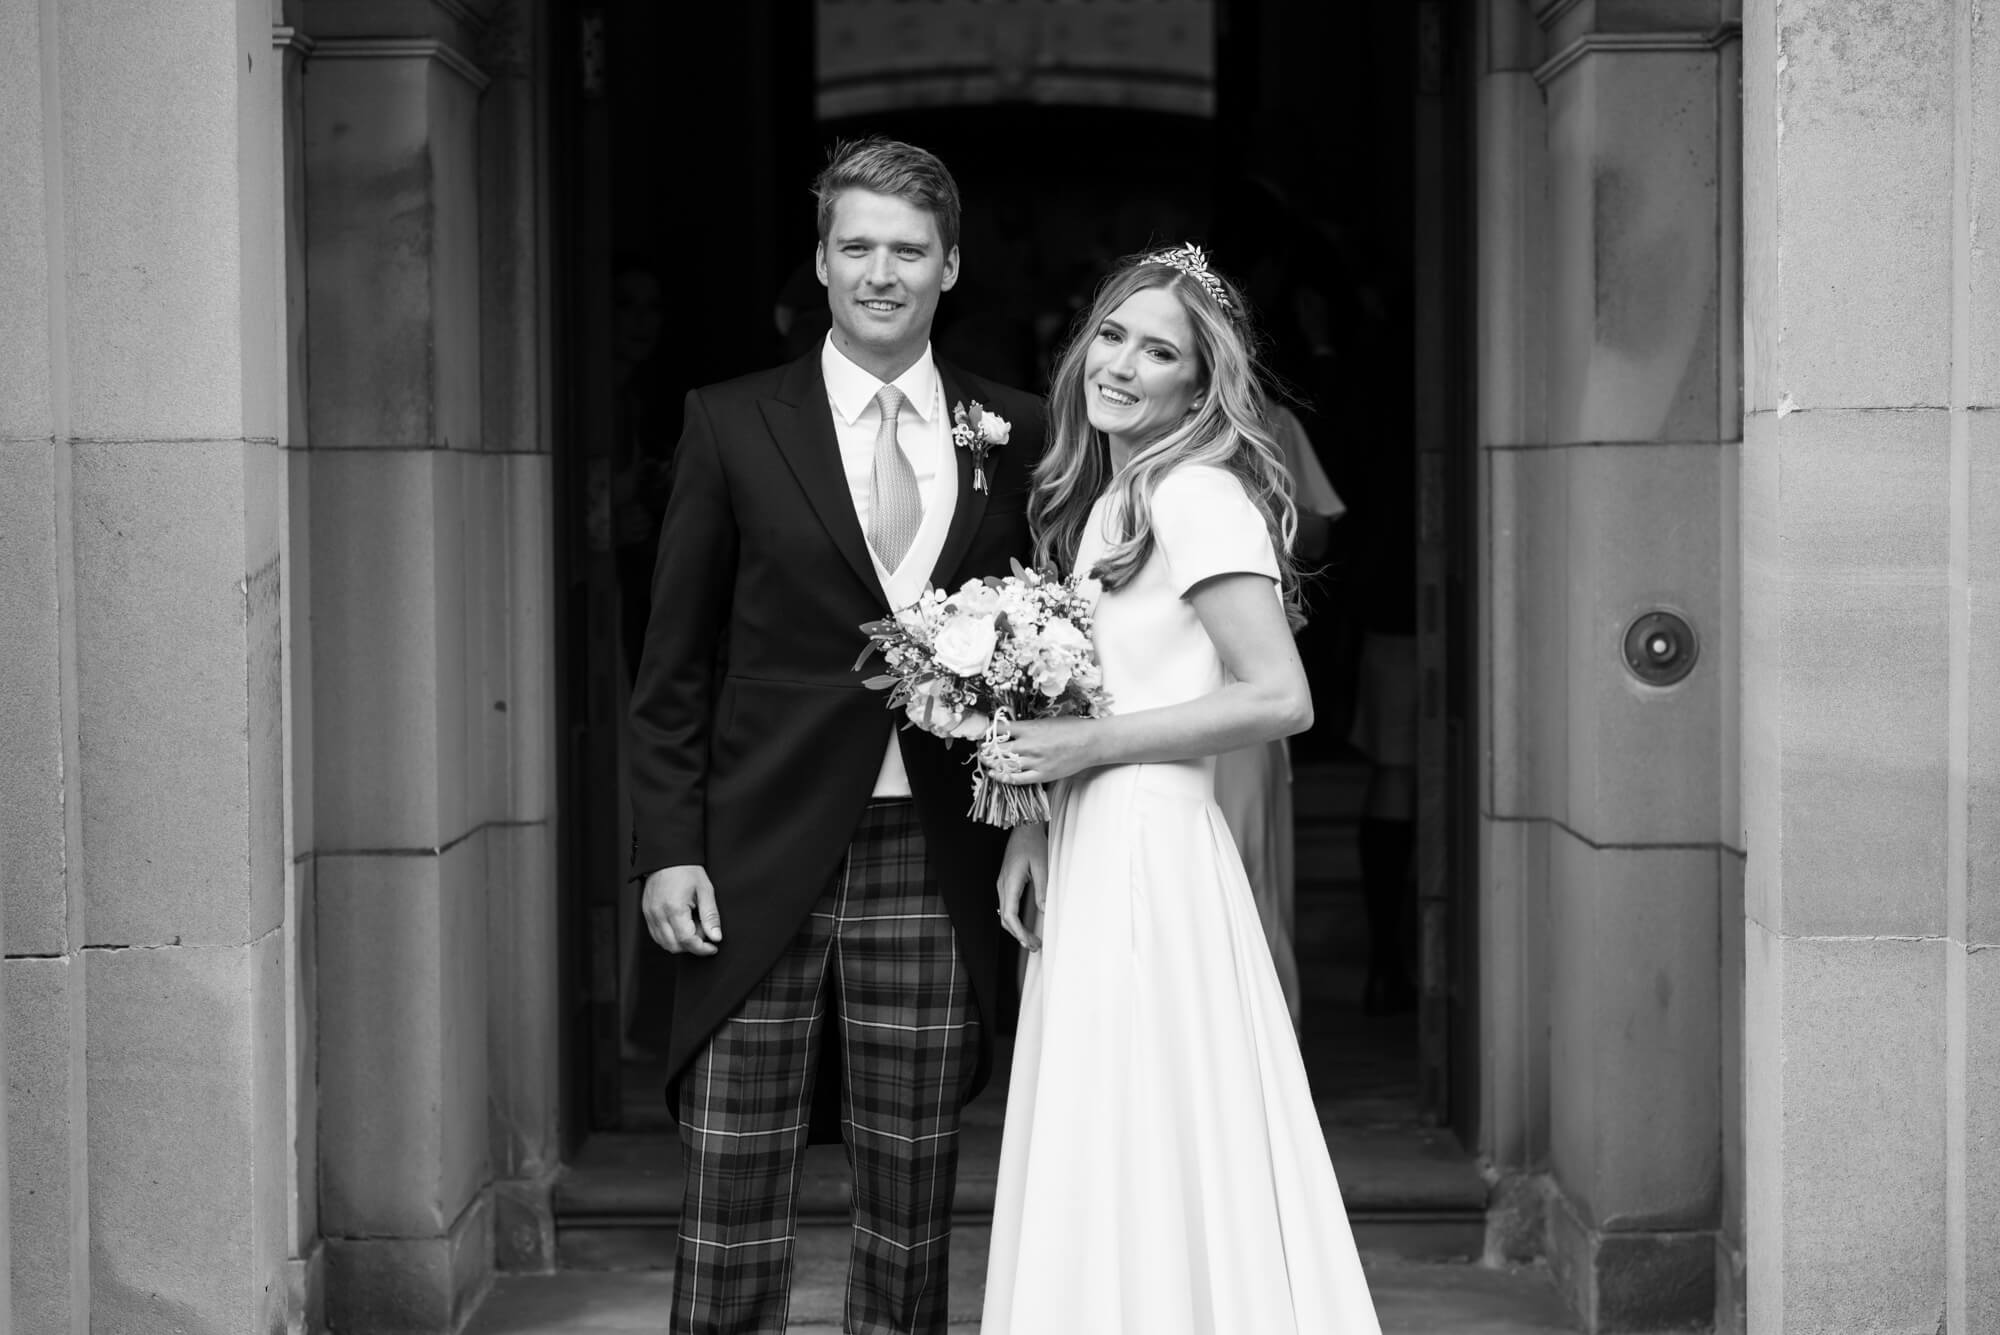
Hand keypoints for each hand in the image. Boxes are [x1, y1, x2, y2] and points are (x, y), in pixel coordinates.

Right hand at [642, 864, 722, 955]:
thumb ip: (710, 916)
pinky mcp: (646, 914)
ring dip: (680, 942)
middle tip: (703, 930)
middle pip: (675, 946)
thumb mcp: (705, 890)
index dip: (702, 948)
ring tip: (692, 925)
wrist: (667, 856)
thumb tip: (716, 937)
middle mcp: (658, 914)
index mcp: (674, 908)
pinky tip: (680, 925)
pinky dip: (670, 937)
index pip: (687, 940)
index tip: (713, 947)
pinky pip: (656, 935)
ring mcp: (650, 915)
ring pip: (664, 943)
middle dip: (692, 945)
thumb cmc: (687, 870)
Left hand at [989, 717, 1096, 785]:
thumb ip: (1028, 726)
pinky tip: (995, 774)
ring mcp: (1034, 762)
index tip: (983, 733)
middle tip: (981, 748)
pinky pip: (1016, 779)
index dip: (987, 732)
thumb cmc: (1072, 728)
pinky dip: (1003, 777)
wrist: (1091, 742)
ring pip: (1003, 765)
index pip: (999, 729)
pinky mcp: (1041, 776)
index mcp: (1029, 728)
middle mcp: (1029, 745)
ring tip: (985, 760)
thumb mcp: (1046, 720)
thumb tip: (1011, 729)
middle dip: (985, 748)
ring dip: (991, 763)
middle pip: (997, 748)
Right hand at [996, 822, 1046, 952]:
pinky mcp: (1006, 882)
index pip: (1010, 915)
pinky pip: (1006, 906)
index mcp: (1010, 882)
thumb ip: (1042, 890)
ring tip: (1031, 939)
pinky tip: (1024, 925)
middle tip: (1035, 946)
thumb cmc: (1033, 843)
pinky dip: (1014, 919)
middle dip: (1019, 935)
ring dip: (1016, 928)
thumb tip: (1044, 911)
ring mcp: (1002, 884)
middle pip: (1005, 919)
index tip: (1031, 942)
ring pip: (1004, 914)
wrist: (1024, 827)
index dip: (1019, 932)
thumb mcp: (1043, 866)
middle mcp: (1002, 885)